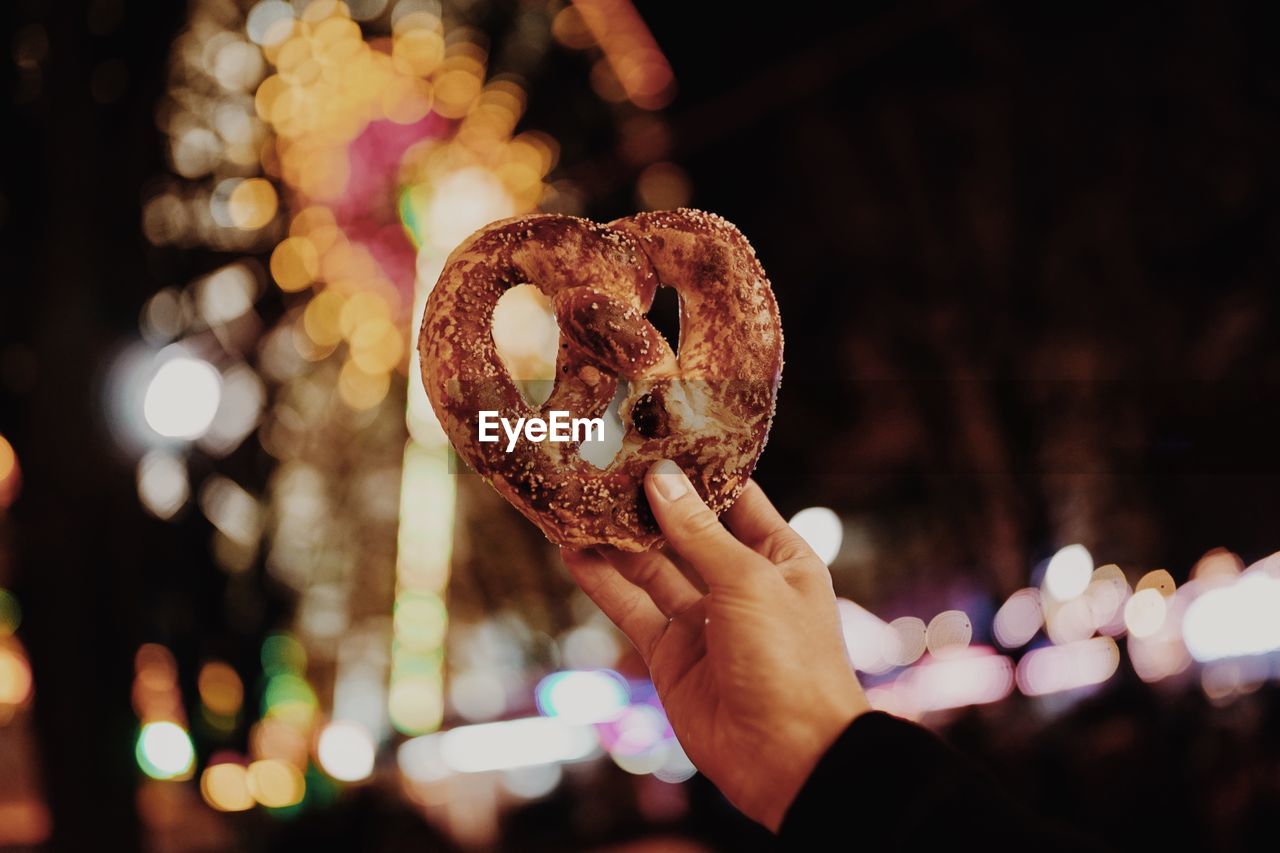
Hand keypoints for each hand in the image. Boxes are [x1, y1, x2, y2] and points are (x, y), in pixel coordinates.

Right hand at [562, 460, 869, 831]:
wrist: (789, 760)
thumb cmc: (791, 662)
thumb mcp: (749, 583)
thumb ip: (698, 534)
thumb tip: (660, 479)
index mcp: (779, 557)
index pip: (734, 498)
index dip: (699, 468)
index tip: (658, 433)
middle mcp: (739, 583)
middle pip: (685, 530)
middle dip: (648, 500)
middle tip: (603, 461)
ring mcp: (703, 620)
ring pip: (650, 567)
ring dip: (616, 537)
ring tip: (576, 497)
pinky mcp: (670, 655)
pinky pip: (631, 609)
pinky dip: (602, 582)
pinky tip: (573, 551)